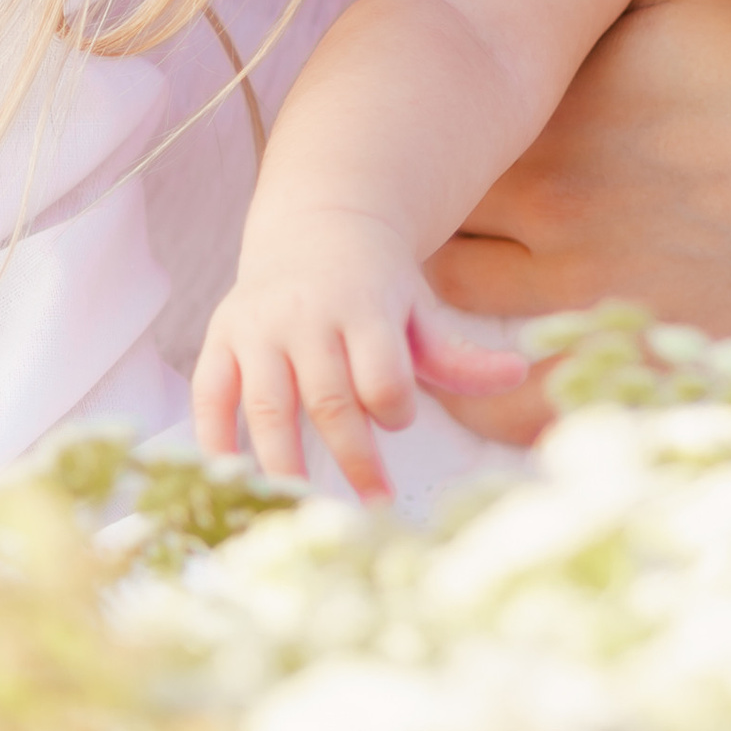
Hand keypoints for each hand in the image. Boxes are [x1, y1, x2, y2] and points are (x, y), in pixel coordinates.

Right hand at [192, 230, 526, 498]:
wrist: (318, 223)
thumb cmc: (378, 289)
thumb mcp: (420, 312)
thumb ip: (459, 356)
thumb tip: (519, 375)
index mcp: (364, 307)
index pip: (381, 374)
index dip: (394, 407)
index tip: (399, 419)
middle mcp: (307, 316)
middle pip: (328, 399)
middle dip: (352, 458)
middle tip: (372, 505)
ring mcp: (259, 327)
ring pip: (268, 405)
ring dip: (283, 462)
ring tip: (299, 507)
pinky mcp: (222, 336)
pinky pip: (211, 393)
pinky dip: (215, 437)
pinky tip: (231, 477)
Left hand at [420, 0, 730, 442]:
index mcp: (550, 108)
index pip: (433, 124)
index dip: (430, 122)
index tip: (437, 118)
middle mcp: (544, 197)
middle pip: (431, 210)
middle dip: (430, 197)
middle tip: (441, 188)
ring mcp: (581, 281)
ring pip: (456, 296)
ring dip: (446, 281)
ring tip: (470, 260)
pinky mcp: (628, 346)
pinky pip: (519, 398)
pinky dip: (484, 399)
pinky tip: (474, 387)